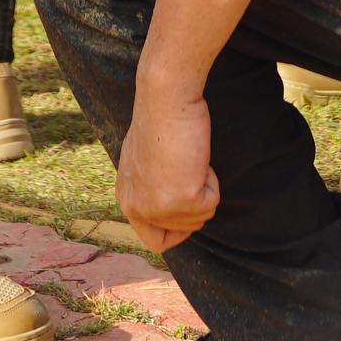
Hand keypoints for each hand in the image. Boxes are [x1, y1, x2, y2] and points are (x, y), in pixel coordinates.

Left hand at [116, 77, 219, 252]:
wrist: (165, 99)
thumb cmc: (159, 120)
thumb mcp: (145, 163)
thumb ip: (153, 188)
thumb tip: (172, 201)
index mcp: (127, 199)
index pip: (153, 241)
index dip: (177, 231)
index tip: (188, 208)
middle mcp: (137, 208)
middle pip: (183, 233)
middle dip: (195, 205)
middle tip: (188, 170)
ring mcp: (158, 207)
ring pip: (201, 217)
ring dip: (204, 188)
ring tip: (189, 159)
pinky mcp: (182, 200)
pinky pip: (212, 202)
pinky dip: (212, 181)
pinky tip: (196, 159)